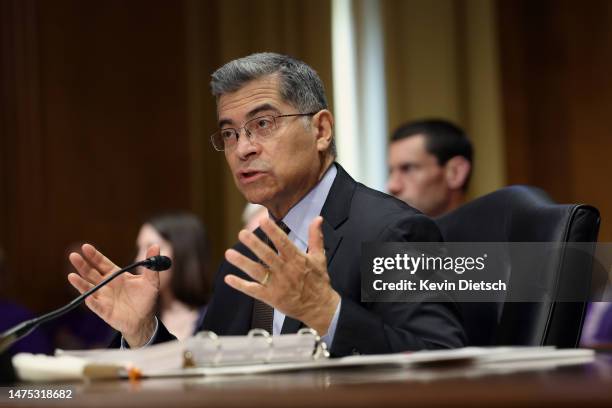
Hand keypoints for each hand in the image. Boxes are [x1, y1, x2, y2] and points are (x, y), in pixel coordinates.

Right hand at [67, 243, 159, 346]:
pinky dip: (91, 301)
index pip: (102, 263)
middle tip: (73, 255)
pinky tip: (87, 296)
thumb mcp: (151, 280)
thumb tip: (155, 245)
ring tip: (71, 275)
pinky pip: (95, 306)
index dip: (94, 255)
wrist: (144, 320)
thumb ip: (150, 264)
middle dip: (82, 265)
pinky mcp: (104, 310)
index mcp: (116, 275)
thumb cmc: (146, 298)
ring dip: (80, 283)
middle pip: (91, 273)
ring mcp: (103, 298)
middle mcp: (107, 285)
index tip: (85, 247)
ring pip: (88, 288)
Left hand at [224, 216, 339, 334]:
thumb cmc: (318, 281)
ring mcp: (277, 285)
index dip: (273, 231)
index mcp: (297, 260)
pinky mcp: (271, 298)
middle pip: (267, 256)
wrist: (320, 307)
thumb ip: (315, 237)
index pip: (283, 243)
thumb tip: (318, 218)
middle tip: (242, 233)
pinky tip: (229, 278)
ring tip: (229, 253)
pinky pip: (254, 290)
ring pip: (257, 272)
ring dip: (242, 262)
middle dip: (254, 244)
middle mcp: (286, 271)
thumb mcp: (319, 257)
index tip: (263, 220)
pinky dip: (241, 285)